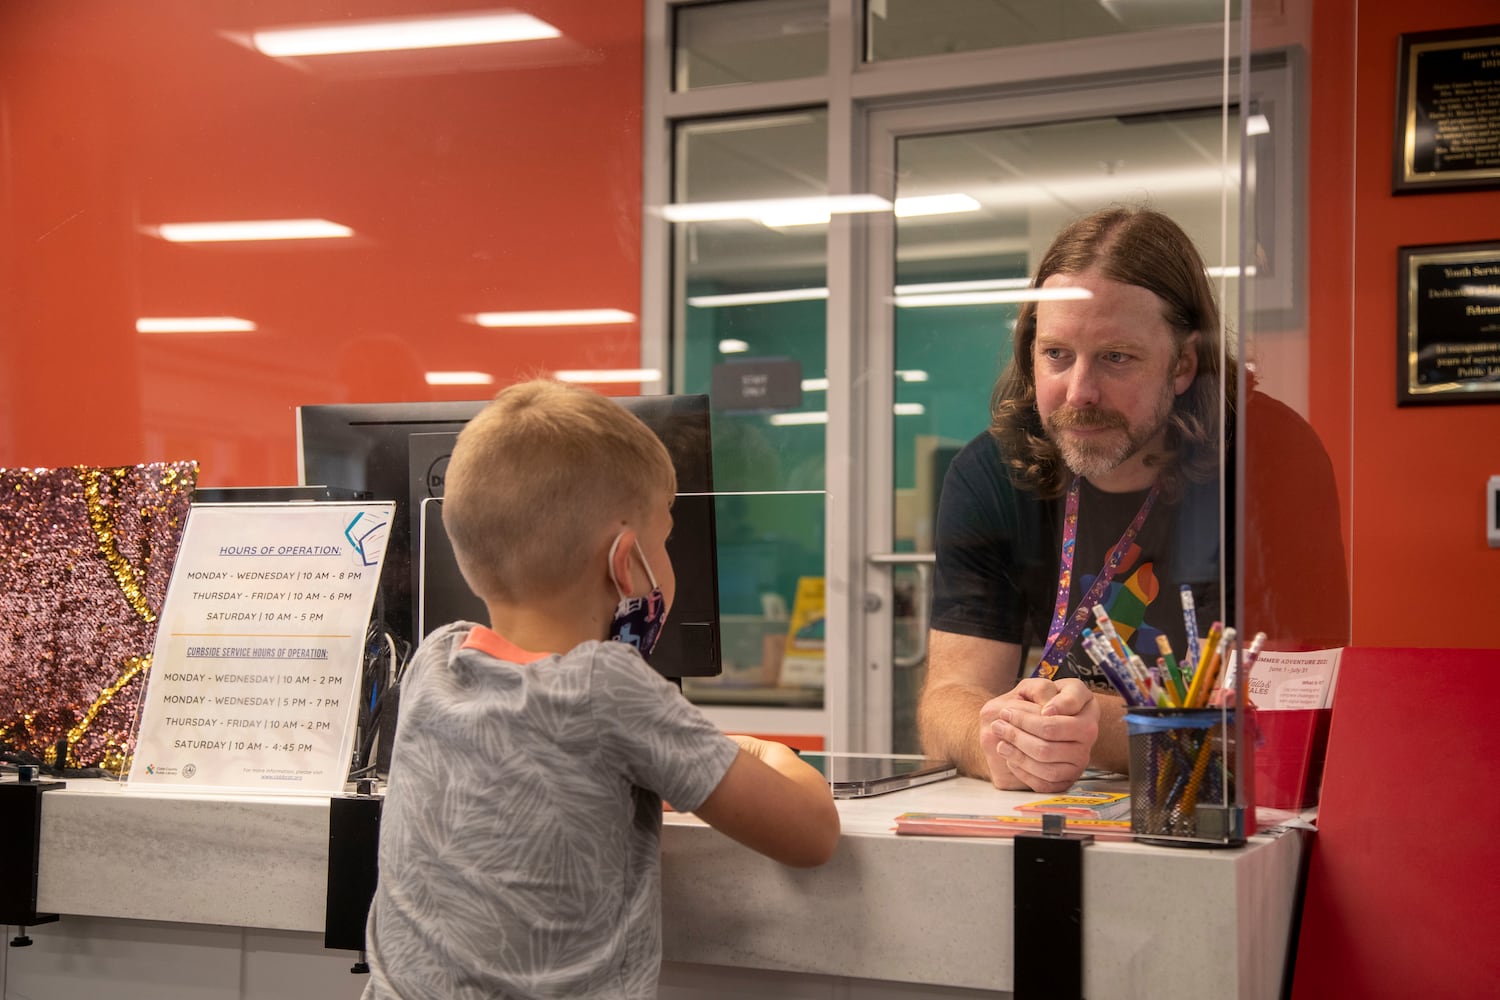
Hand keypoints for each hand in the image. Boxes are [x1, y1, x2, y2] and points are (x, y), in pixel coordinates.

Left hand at [978, 678, 1097, 792]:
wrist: (1060, 717)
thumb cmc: (1053, 697)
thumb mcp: (1050, 684)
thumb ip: (1046, 690)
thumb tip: (1047, 711)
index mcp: (1087, 720)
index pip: (1052, 726)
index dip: (1026, 721)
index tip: (1007, 711)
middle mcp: (1086, 745)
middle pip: (1045, 749)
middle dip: (1015, 736)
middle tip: (997, 724)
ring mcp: (1078, 765)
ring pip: (1044, 768)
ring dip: (1017, 755)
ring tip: (1000, 741)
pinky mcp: (1067, 781)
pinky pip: (1044, 785)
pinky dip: (1023, 772)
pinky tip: (1011, 758)